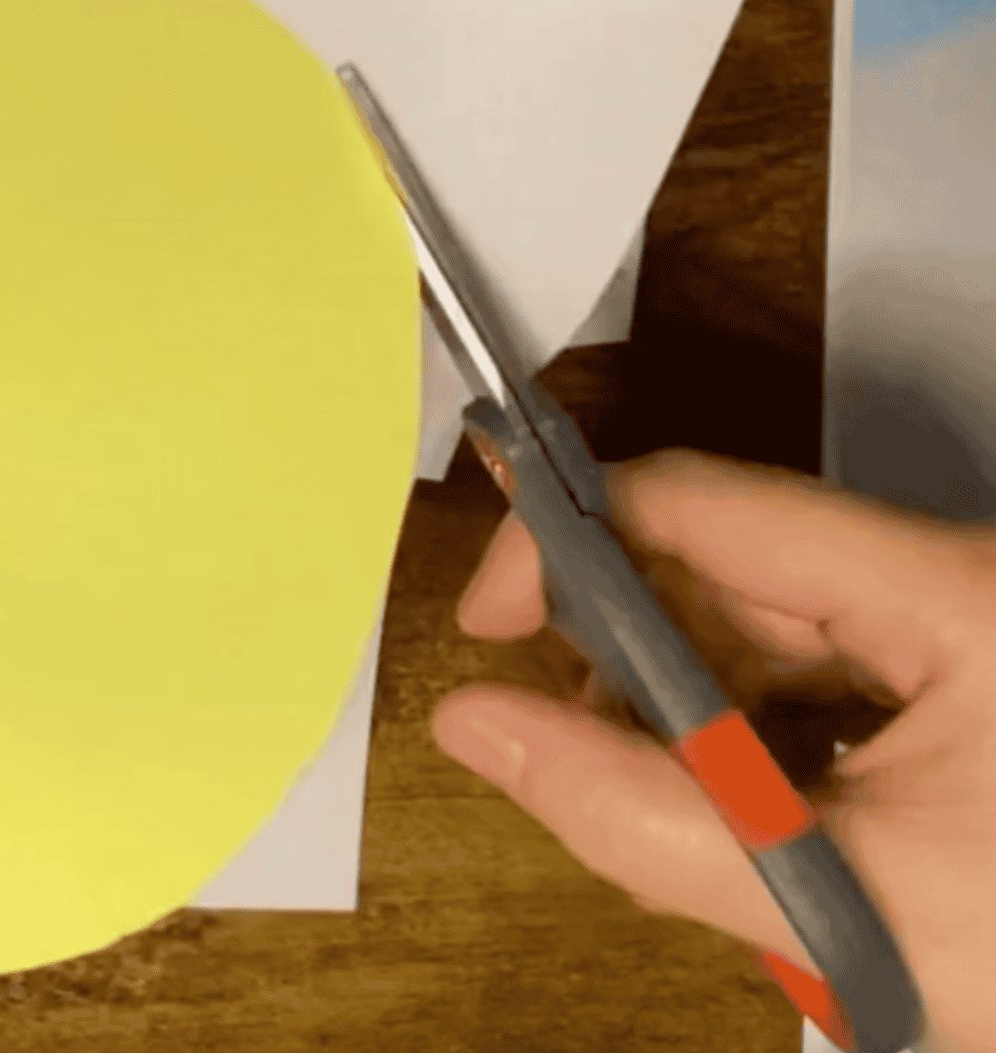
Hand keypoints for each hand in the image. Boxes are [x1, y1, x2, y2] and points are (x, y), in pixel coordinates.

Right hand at [430, 448, 995, 1052]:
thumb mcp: (846, 912)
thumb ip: (643, 819)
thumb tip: (471, 721)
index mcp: (944, 591)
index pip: (701, 504)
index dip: (572, 546)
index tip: (486, 628)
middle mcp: (950, 581)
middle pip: (727, 569)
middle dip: (633, 661)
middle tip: (580, 763)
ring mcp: (963, 636)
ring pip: (766, 632)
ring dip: (692, 718)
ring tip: (680, 825)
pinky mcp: (968, 690)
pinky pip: (820, 685)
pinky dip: (757, 749)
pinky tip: (752, 828)